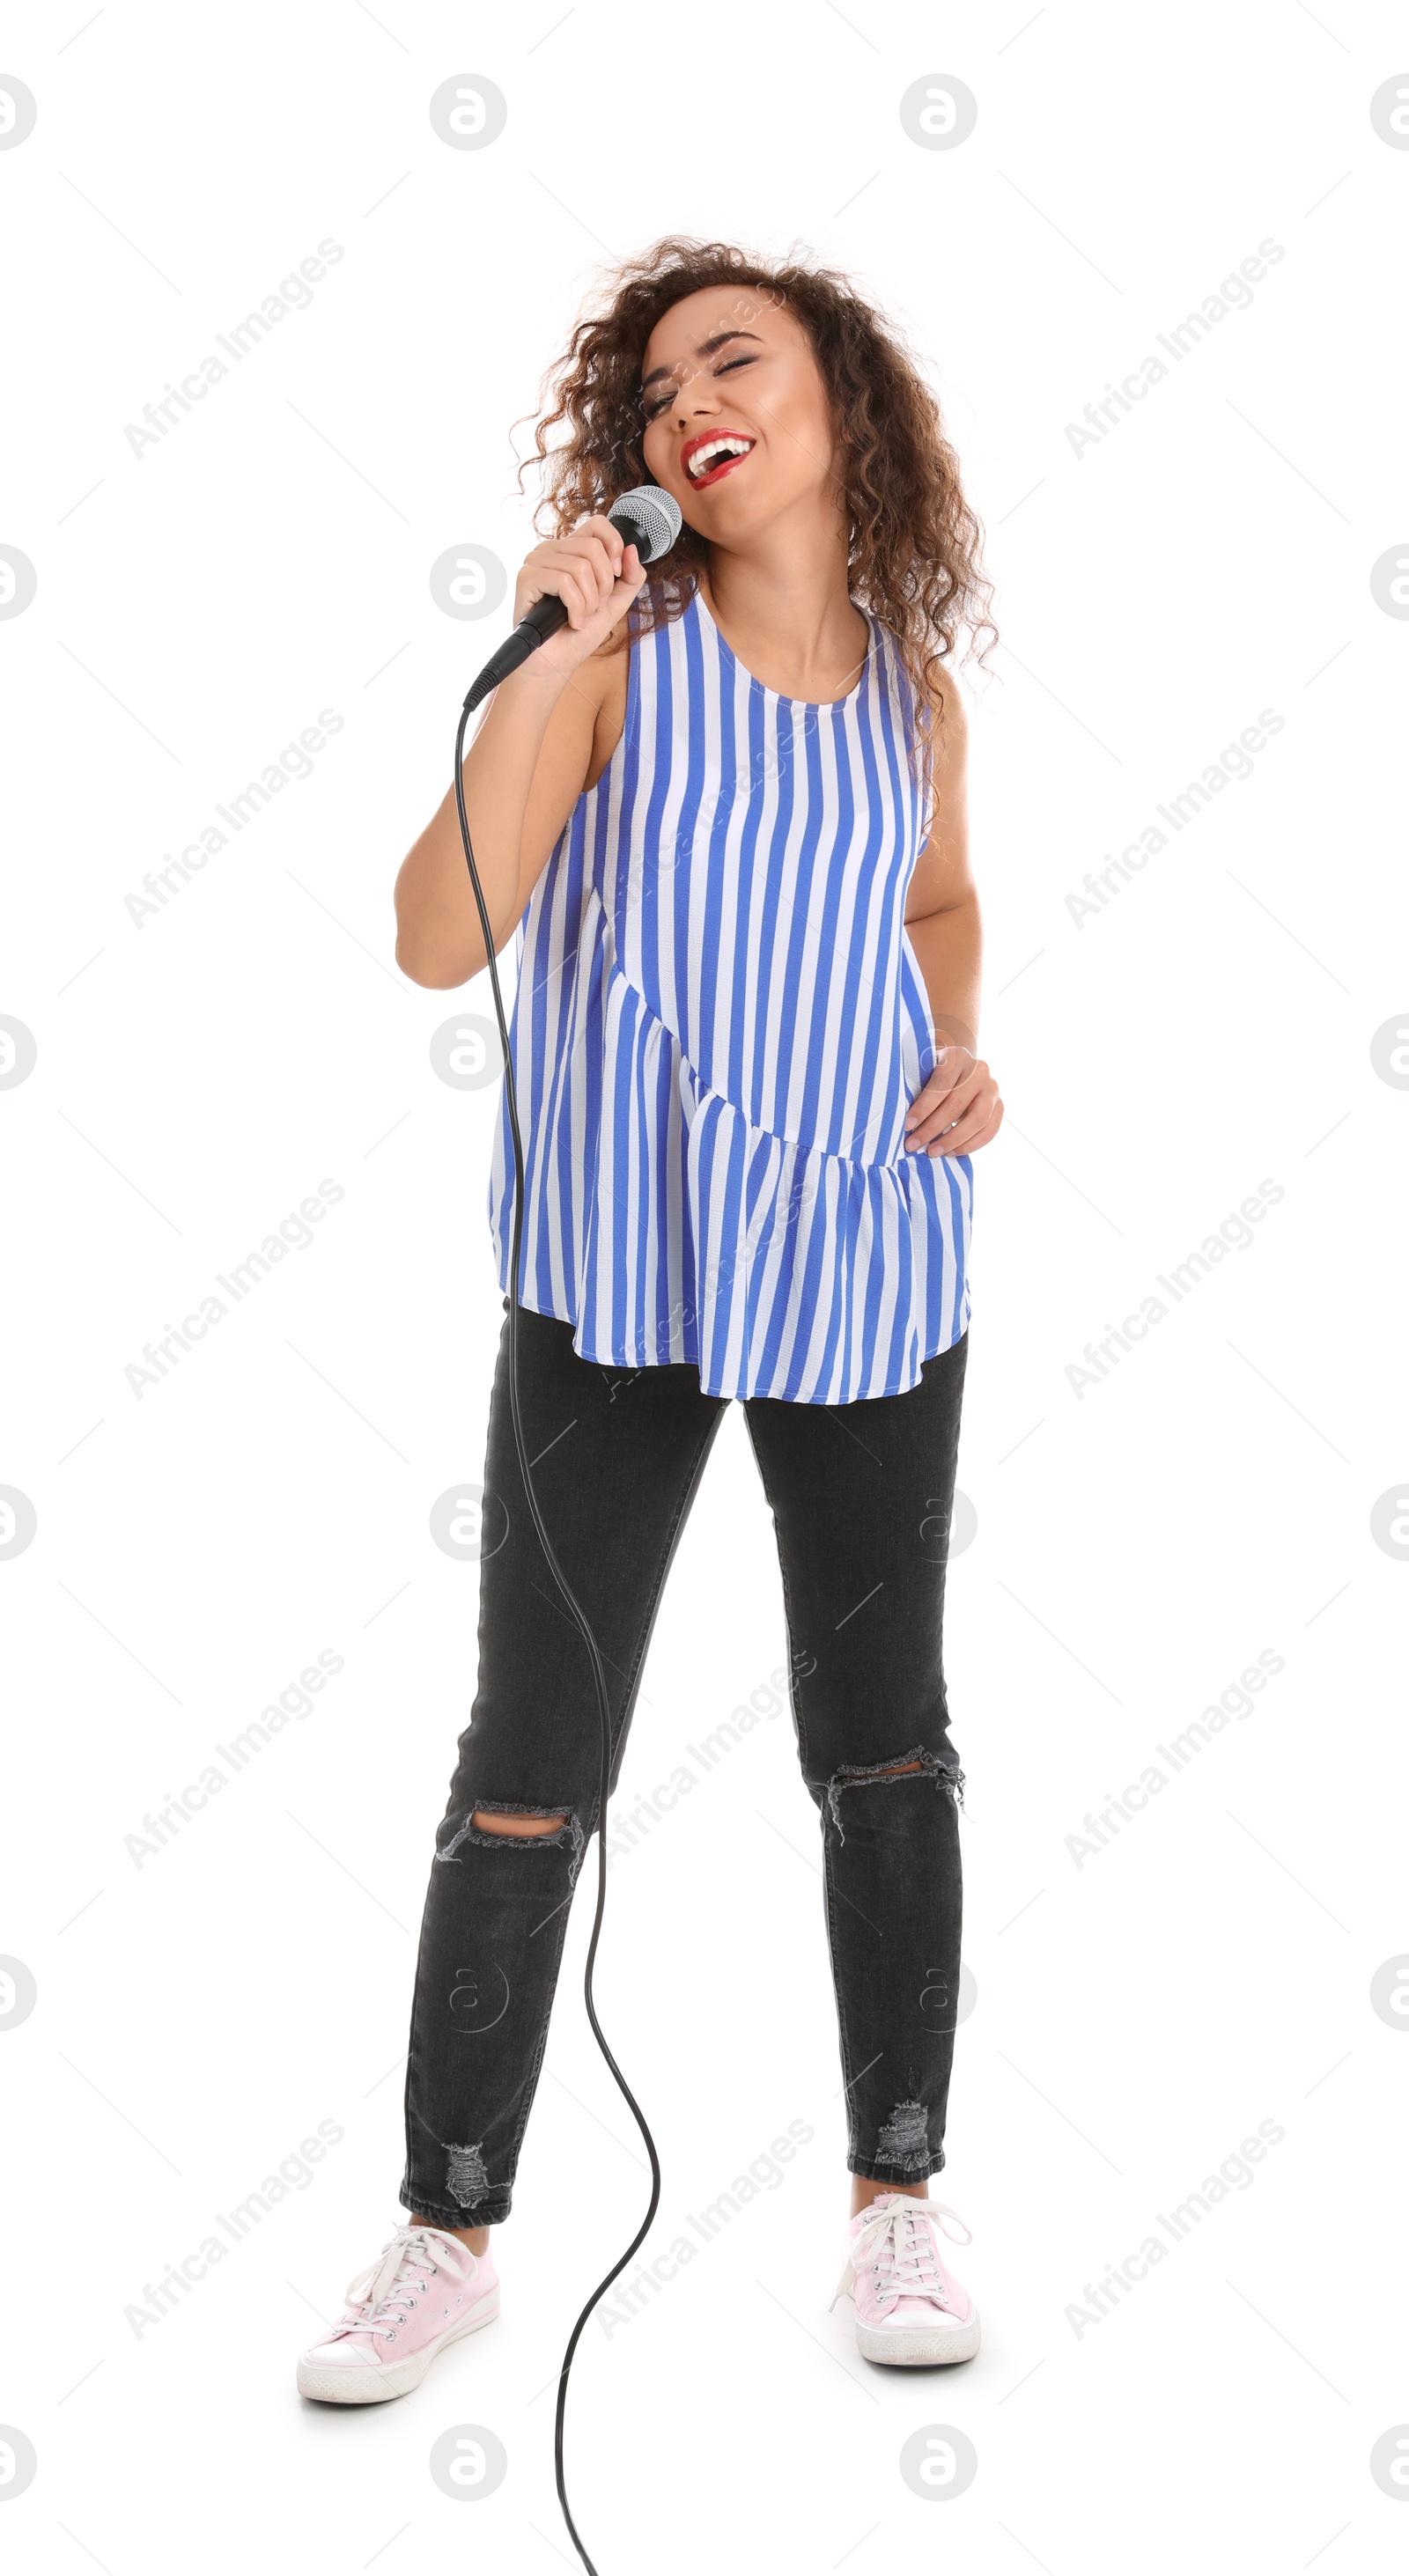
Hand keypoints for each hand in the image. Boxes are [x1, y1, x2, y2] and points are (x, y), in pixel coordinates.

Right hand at [512, 514, 647, 678]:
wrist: (555, 663)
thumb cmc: (578, 634)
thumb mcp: (614, 603)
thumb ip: (630, 578)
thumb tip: (632, 550)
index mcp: (570, 549)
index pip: (597, 524)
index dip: (614, 548)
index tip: (615, 576)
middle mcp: (551, 550)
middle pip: (593, 548)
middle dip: (603, 586)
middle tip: (592, 607)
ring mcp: (536, 562)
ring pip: (581, 567)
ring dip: (589, 603)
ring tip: (579, 617)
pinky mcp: (526, 577)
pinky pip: (565, 583)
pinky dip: (576, 609)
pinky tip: (570, 621)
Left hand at [903, 1044, 1003, 1156]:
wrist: (960, 1070)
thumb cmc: (933, 1073)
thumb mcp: (925, 1069)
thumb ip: (917, 1085)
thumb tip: (901, 1119)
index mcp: (958, 1056)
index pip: (940, 1084)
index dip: (923, 1107)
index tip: (907, 1126)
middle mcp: (979, 1070)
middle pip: (957, 1104)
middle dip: (932, 1128)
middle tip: (913, 1145)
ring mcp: (993, 1088)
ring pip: (977, 1120)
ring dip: (953, 1140)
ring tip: (932, 1152)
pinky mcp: (999, 1106)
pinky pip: (989, 1130)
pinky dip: (970, 1145)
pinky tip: (951, 1152)